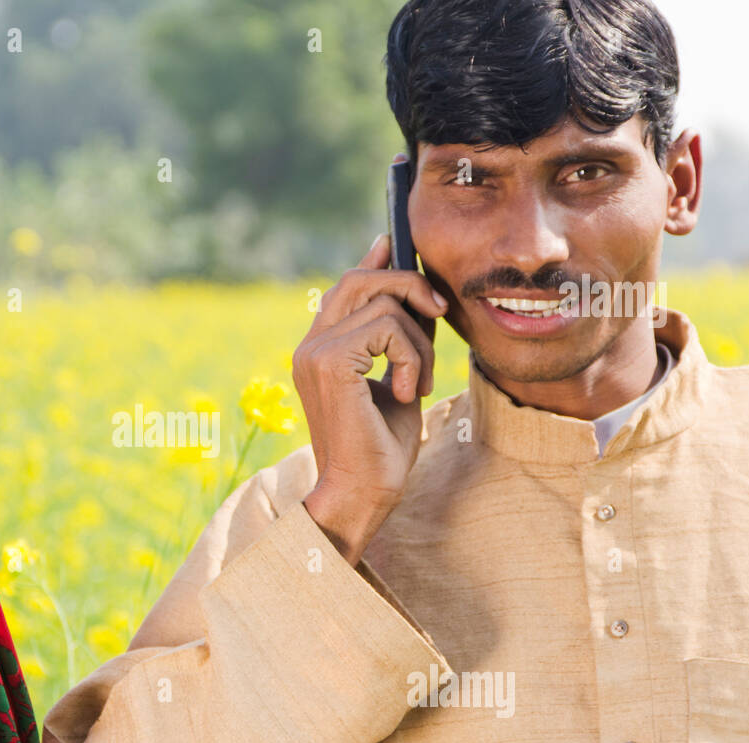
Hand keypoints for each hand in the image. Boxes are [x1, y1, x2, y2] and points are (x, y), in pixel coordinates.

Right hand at [294, 229, 444, 565]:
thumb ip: (400, 341)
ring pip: (384, 303)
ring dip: (419, 341)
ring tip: (419, 382)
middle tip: (438, 315)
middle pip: (360, 278)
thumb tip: (418, 298)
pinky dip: (413, 357)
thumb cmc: (381, 450)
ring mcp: (315, 351)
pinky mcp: (330, 361)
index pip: (344, 286)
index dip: (374, 261)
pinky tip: (408, 390)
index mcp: (319, 350)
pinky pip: (388, 328)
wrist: (362, 492)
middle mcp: (310, 345)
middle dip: (409, 287)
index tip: (394, 243)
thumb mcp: (398, 381)